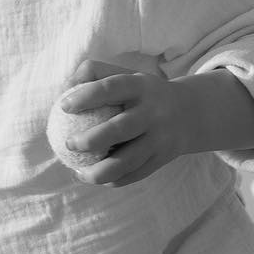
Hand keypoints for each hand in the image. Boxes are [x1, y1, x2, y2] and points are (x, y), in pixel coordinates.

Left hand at [50, 56, 184, 187]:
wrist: (189, 113)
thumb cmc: (143, 94)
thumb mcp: (127, 75)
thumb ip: (96, 73)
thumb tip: (66, 86)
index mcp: (141, 87)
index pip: (111, 88)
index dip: (86, 97)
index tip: (63, 107)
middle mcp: (154, 112)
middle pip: (120, 129)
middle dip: (90, 140)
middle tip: (69, 143)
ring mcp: (160, 138)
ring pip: (127, 161)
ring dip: (98, 172)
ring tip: (78, 172)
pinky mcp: (162, 159)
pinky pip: (134, 174)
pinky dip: (114, 180)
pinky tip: (97, 178)